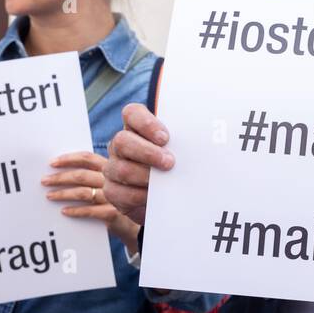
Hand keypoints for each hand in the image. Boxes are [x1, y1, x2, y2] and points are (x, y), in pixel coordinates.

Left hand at [44, 151, 140, 254]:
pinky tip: (64, 212)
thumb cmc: (118, 200)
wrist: (137, 223)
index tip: (52, 162)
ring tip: (50, 196)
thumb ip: (92, 175)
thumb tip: (60, 171)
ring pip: (83, 192)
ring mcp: (114, 196)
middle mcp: (112, 180)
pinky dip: (75, 211)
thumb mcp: (109, 183)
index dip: (69, 159)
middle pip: (81, 175)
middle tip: (44, 181)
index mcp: (110, 168)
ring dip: (63, 194)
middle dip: (60, 177)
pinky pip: (90, 210)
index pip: (88, 158)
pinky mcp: (114, 213)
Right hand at [103, 104, 174, 227]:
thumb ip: (181, 142)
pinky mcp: (112, 190)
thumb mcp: (177, 151)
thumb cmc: (171, 168)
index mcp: (135, 129)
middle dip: (148, 152)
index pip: (131, 114)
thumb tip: (201, 139)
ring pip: (122, 169)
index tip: (165, 138)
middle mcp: (120, 146)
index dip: (146, 123)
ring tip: (164, 181)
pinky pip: (121, 193)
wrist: (164, 198)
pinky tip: (153, 196)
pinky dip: (140, 195)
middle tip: (169, 162)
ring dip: (145, 176)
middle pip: (122, 141)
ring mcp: (113, 168)